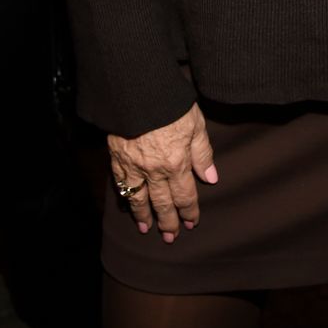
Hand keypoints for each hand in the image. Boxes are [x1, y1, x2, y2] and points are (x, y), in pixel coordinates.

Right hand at [108, 103, 217, 242]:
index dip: (189, 211)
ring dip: (144, 215)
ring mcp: (133, 165)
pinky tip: (127, 203)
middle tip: (170, 238)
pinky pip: (120, 183)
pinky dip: (124, 196)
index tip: (191, 223)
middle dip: (168, 222)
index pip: (185, 195)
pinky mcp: (116, 157)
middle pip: (162, 203)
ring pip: (139, 198)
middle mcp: (154, 170)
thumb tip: (211, 178)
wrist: (136, 90)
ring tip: (147, 228)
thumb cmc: (170, 104)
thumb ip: (203, 153)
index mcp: (176, 163)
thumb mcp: (195, 124)